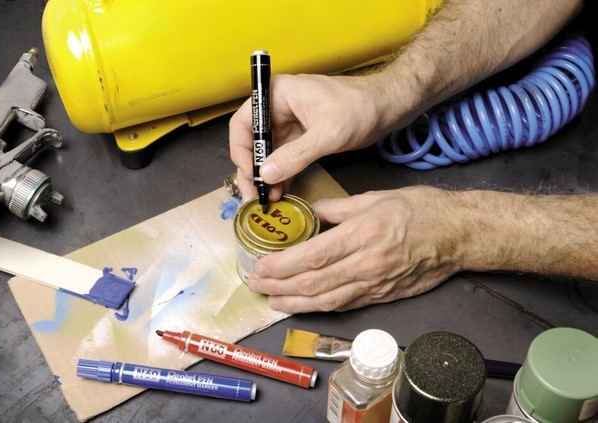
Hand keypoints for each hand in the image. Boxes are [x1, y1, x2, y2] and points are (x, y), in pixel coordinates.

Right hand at [229, 73, 393, 200]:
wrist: (388, 107)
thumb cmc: (360, 108)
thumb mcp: (327, 134)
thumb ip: (296, 155)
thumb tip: (267, 174)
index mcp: (278, 95)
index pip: (244, 123)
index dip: (241, 150)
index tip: (249, 175)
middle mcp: (278, 107)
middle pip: (252, 141)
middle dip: (253, 169)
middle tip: (254, 195)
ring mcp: (289, 123)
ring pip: (268, 153)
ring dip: (267, 176)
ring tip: (267, 200)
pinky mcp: (302, 137)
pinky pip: (284, 158)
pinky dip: (282, 174)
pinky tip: (281, 193)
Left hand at [245, 187, 460, 312]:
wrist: (458, 235)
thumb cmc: (421, 211)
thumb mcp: (376, 198)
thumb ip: (338, 208)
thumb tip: (313, 213)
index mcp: (362, 235)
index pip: (312, 256)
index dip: (282, 266)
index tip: (262, 266)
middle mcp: (366, 264)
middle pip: (314, 283)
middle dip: (280, 286)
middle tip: (257, 284)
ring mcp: (375, 284)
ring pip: (326, 301)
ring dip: (295, 303)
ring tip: (272, 301)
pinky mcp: (382, 296)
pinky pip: (345, 305)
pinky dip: (320, 308)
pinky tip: (303, 306)